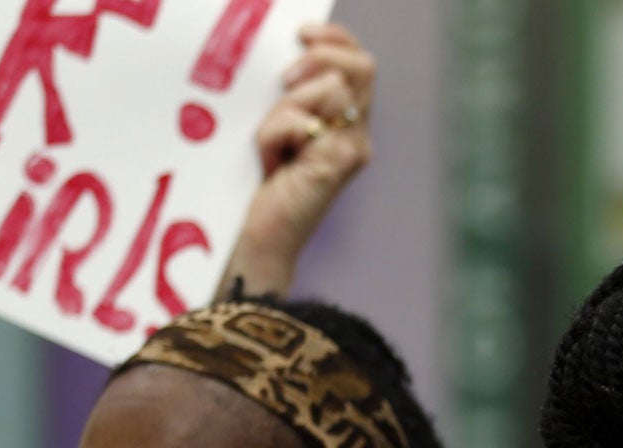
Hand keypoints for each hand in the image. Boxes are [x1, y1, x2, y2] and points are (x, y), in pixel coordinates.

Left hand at [221, 21, 375, 296]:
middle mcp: (358, 137)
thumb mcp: (279, 127)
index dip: (336, 39)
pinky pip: (302, 120)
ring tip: (272, 142)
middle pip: (361, 67)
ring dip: (287, 105)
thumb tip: (286, 52)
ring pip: (331, 88)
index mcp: (347, 124)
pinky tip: (271, 160)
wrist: (261, 239)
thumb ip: (294, 95)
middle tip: (286, 77)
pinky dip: (275, 132)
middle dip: (321, 57)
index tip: (302, 34)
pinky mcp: (336, 164)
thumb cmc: (261, 186)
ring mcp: (352, 150)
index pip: (360, 63)